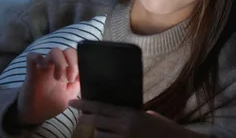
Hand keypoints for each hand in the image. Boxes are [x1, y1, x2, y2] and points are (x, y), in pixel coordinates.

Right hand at [15, 47, 79, 125]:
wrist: (35, 114)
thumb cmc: (52, 103)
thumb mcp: (70, 96)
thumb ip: (77, 84)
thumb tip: (84, 75)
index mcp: (67, 71)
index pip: (77, 57)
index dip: (80, 64)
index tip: (77, 79)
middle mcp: (57, 66)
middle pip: (69, 51)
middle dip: (73, 62)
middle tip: (70, 79)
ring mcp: (45, 66)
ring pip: (54, 51)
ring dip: (60, 62)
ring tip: (58, 78)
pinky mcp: (32, 70)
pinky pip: (32, 56)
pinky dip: (38, 58)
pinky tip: (42, 67)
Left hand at [69, 99, 205, 137]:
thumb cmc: (163, 126)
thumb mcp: (146, 114)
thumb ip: (128, 113)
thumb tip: (112, 112)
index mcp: (129, 114)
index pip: (101, 107)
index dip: (85, 105)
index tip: (72, 102)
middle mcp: (125, 126)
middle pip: (97, 121)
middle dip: (85, 118)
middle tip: (78, 117)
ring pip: (100, 135)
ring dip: (98, 132)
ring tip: (102, 129)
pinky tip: (108, 136)